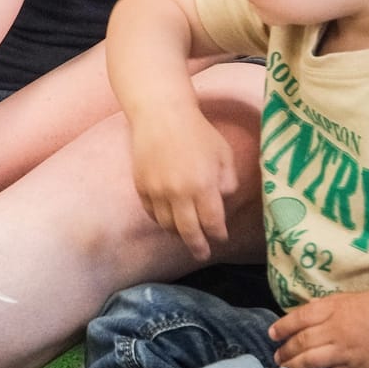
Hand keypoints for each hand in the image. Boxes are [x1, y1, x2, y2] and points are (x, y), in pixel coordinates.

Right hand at [127, 105, 236, 262]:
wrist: (161, 114)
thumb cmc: (197, 131)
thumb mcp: (223, 153)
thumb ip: (228, 180)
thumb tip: (223, 200)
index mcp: (203, 185)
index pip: (212, 223)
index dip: (218, 234)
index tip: (220, 237)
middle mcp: (178, 193)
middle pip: (188, 232)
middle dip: (198, 246)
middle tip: (202, 253)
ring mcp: (156, 191)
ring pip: (167, 226)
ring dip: (178, 233)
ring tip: (185, 234)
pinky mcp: (141, 186)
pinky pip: (151, 213)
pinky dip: (160, 220)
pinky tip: (168, 218)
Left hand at [269, 291, 368, 367]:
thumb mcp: (360, 298)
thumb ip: (336, 306)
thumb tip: (314, 311)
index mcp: (336, 307)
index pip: (299, 317)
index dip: (283, 327)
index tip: (272, 334)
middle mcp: (336, 328)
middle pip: (301, 341)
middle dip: (285, 349)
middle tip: (275, 356)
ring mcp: (347, 350)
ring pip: (311, 360)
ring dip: (295, 365)